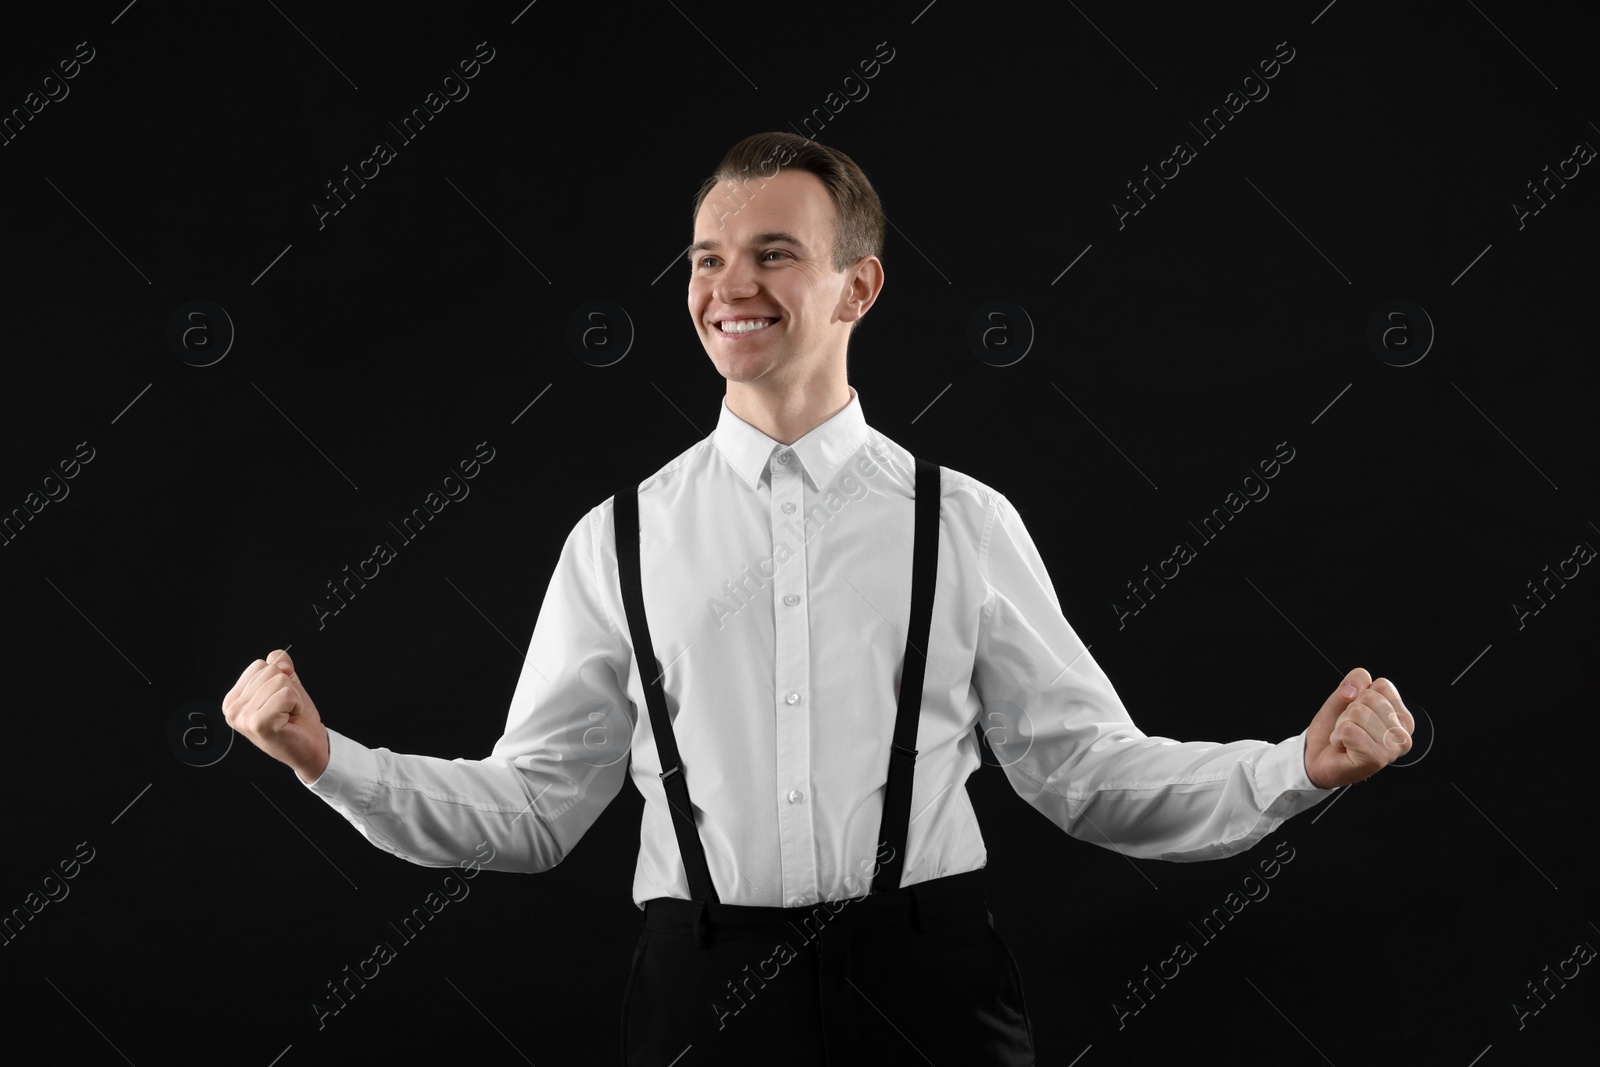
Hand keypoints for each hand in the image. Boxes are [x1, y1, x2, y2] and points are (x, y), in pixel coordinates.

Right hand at [221, 650, 329, 782]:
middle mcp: (233, 710)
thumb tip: (279, 658)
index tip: (279, 701)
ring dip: (293, 697)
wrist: (311, 749)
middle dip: (287, 688)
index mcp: (233, 700)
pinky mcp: (259, 723)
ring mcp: (243, 718)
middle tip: (286, 710)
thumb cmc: (296, 720)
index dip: (279, 679)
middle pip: (269, 671)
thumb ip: (280, 666)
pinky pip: (286, 694)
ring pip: (279, 681)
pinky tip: (290, 720)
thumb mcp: (287, 686)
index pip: (259, 665)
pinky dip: (296, 704)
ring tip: (288, 715)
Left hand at [1303, 668, 1412, 788]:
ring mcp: (1392, 749)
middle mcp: (1403, 735)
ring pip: (1358, 712)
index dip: (1360, 694)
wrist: (1316, 758)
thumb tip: (1352, 690)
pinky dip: (1338, 736)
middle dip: (1350, 710)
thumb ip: (1355, 681)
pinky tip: (1344, 747)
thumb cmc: (1335, 729)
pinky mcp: (1376, 759)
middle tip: (1350, 729)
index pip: (1383, 685)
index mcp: (1402, 718)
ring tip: (1347, 739)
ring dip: (1342, 724)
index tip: (1358, 715)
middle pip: (1370, 697)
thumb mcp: (1344, 696)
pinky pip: (1348, 729)